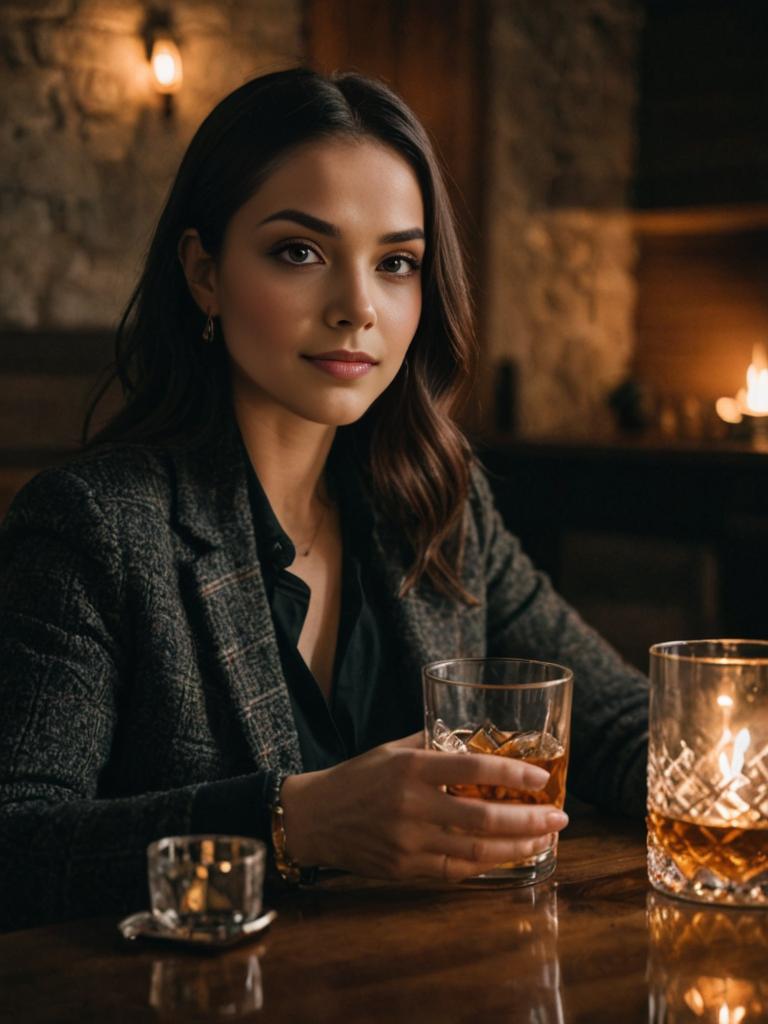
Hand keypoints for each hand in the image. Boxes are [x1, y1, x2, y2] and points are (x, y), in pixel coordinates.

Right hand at [278, 732, 568, 880]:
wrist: (314, 818)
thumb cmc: (357, 777)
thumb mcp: (393, 750)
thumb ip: (434, 745)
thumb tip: (477, 740)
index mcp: (411, 767)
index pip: (473, 768)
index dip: (512, 772)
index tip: (541, 778)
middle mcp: (412, 805)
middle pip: (483, 816)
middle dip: (529, 819)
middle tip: (559, 818)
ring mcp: (409, 841)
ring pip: (477, 849)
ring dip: (518, 846)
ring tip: (544, 840)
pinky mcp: (405, 868)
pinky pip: (457, 869)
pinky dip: (488, 864)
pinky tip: (510, 857)